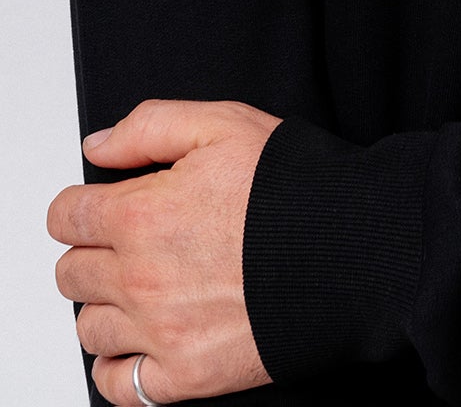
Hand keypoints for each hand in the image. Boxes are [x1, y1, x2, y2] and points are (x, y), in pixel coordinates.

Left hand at [48, 98, 280, 402]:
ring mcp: (161, 332)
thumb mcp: (223, 124)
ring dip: (106, 306)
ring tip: (143, 288)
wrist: (351, 248)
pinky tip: (140, 341)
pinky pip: (118, 385)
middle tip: (129, 242)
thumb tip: (98, 146)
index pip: (65, 216)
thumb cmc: (294, 187)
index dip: (81, 205)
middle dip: (93, 251)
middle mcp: (141, 277)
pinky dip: (118, 366)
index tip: (99, 207)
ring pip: (88, 327)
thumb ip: (149, 126)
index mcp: (142, 214)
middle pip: (71, 272)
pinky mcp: (186, 375)